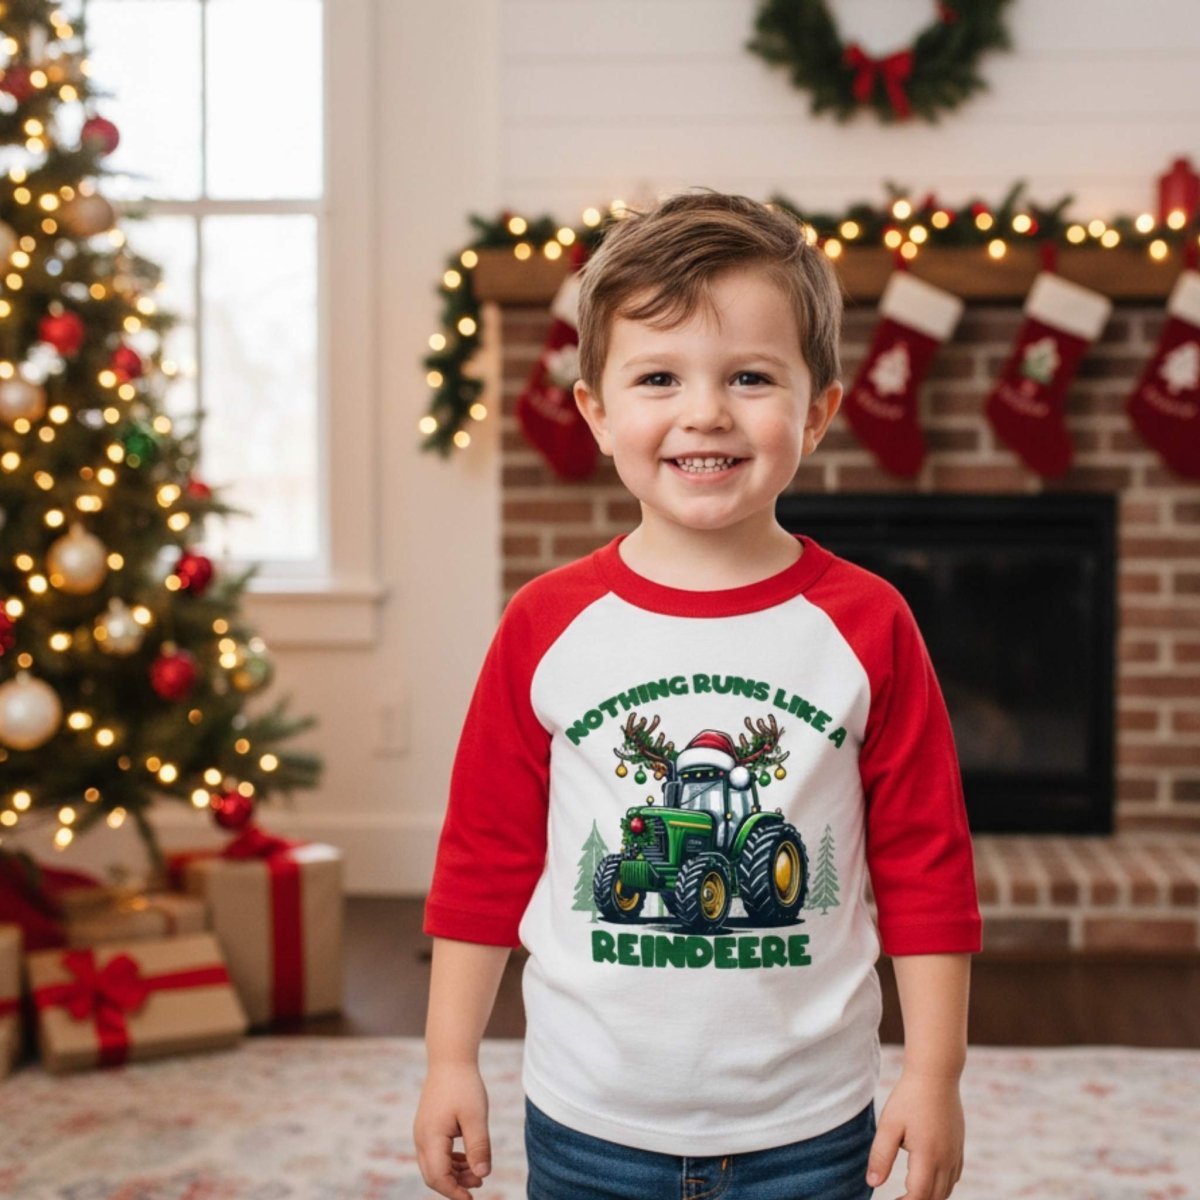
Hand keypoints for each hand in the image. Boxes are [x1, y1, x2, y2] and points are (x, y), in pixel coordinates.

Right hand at [413, 1062, 493, 1199]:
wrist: (450, 1059)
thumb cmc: (464, 1086)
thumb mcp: (476, 1117)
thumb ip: (479, 1147)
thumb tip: (483, 1175)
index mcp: (431, 1138)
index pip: (438, 1177)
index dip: (454, 1192)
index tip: (472, 1199)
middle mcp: (421, 1138)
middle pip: (433, 1175)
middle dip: (455, 1185)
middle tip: (479, 1184)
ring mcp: (422, 1132)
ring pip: (434, 1165)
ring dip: (454, 1174)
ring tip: (478, 1173)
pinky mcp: (428, 1127)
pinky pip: (436, 1154)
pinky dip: (451, 1162)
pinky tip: (468, 1160)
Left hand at [865, 1070, 963, 1199]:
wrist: (936, 1074)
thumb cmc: (909, 1097)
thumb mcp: (889, 1125)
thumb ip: (880, 1156)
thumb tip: (873, 1184)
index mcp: (928, 1156)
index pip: (919, 1196)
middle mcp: (946, 1159)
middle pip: (935, 1197)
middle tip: (898, 1199)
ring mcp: (955, 1153)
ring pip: (946, 1189)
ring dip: (930, 1196)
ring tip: (910, 1192)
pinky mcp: (959, 1145)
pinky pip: (954, 1176)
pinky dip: (942, 1185)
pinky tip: (928, 1178)